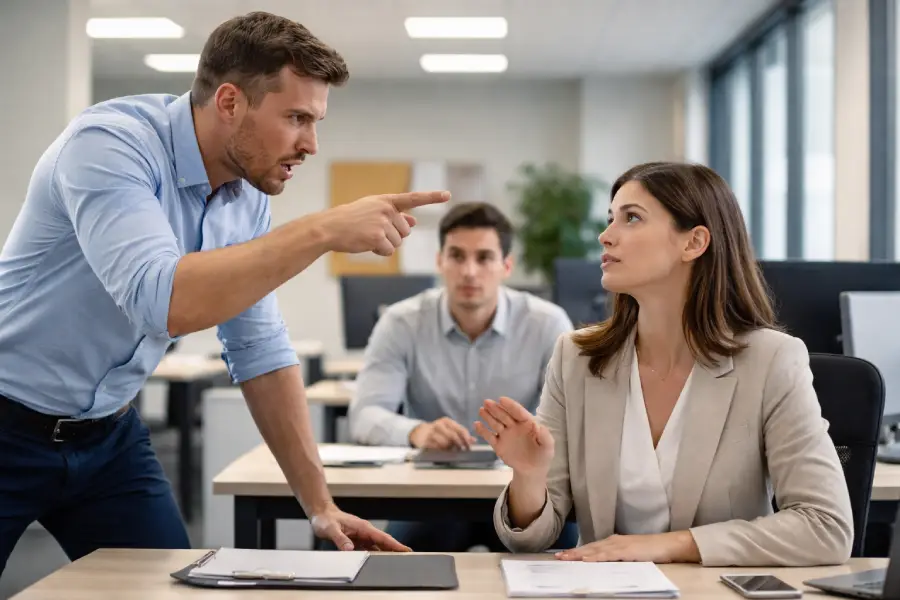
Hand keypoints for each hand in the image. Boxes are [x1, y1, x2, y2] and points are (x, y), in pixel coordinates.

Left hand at [310, 505, 411, 551]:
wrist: (322, 513)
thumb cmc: (326, 519)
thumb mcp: (331, 529)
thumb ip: (340, 539)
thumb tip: (349, 548)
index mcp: (363, 527)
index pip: (383, 537)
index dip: (395, 544)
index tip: (406, 550)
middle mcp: (365, 531)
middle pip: (384, 542)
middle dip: (395, 550)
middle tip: (407, 558)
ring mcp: (362, 536)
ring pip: (377, 546)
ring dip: (386, 553)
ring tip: (396, 562)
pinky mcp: (357, 540)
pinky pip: (369, 549)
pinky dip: (375, 555)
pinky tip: (378, 561)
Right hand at [322, 191, 449, 255]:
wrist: (329, 227)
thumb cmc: (351, 220)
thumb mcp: (373, 212)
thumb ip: (395, 215)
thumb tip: (414, 221)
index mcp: (386, 200)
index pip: (413, 198)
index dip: (432, 197)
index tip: (447, 195)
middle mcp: (386, 209)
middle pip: (406, 231)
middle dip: (393, 236)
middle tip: (372, 232)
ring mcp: (382, 222)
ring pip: (398, 242)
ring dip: (385, 244)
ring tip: (367, 236)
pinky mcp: (377, 236)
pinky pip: (389, 251)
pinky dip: (379, 251)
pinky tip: (366, 244)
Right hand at [409, 417, 476, 449]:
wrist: (419, 432)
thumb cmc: (438, 431)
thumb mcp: (449, 429)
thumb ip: (461, 434)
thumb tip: (474, 440)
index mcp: (447, 421)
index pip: (460, 429)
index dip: (466, 438)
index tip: (470, 446)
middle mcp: (439, 425)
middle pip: (453, 436)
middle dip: (459, 445)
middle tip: (462, 450)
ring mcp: (432, 432)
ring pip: (445, 443)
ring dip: (450, 448)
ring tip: (452, 450)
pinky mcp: (426, 440)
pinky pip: (438, 448)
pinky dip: (442, 451)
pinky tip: (444, 451)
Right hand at [474, 397, 552, 479]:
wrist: (533, 470)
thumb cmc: (542, 455)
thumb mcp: (548, 447)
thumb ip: (545, 437)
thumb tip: (540, 426)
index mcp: (527, 423)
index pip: (518, 412)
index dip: (510, 405)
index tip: (501, 399)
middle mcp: (514, 426)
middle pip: (504, 415)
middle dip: (496, 408)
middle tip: (487, 402)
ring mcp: (505, 435)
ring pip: (495, 423)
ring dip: (488, 416)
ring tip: (481, 410)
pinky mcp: (498, 445)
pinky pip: (489, 437)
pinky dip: (483, 431)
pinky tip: (476, 425)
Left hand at [555, 532, 699, 563]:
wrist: (667, 545)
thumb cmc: (650, 551)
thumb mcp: (629, 555)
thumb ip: (616, 558)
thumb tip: (603, 566)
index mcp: (613, 543)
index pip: (591, 548)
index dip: (576, 552)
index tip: (563, 555)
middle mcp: (613, 541)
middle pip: (589, 548)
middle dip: (573, 553)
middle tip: (557, 557)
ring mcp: (619, 545)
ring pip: (595, 551)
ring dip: (579, 555)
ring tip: (566, 558)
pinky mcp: (626, 550)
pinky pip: (608, 555)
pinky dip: (596, 557)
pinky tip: (587, 560)